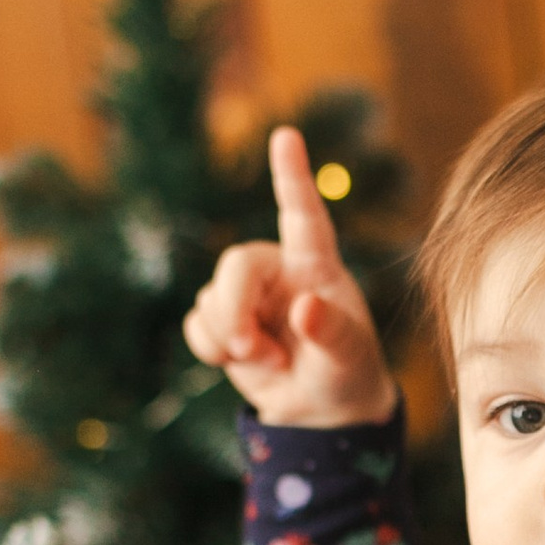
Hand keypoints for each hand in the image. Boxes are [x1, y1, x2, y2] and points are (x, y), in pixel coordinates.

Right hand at [182, 126, 394, 427]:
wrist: (321, 408)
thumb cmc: (346, 370)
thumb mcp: (348, 355)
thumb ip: (330, 331)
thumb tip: (303, 310)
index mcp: (317, 265)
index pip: (303, 215)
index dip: (292, 176)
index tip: (286, 136)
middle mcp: (278, 270)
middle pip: (235, 264)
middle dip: (233, 308)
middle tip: (247, 349)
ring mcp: (248, 294)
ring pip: (211, 297)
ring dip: (228, 337)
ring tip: (267, 360)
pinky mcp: (223, 319)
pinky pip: (197, 323)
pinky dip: (212, 348)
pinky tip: (240, 361)